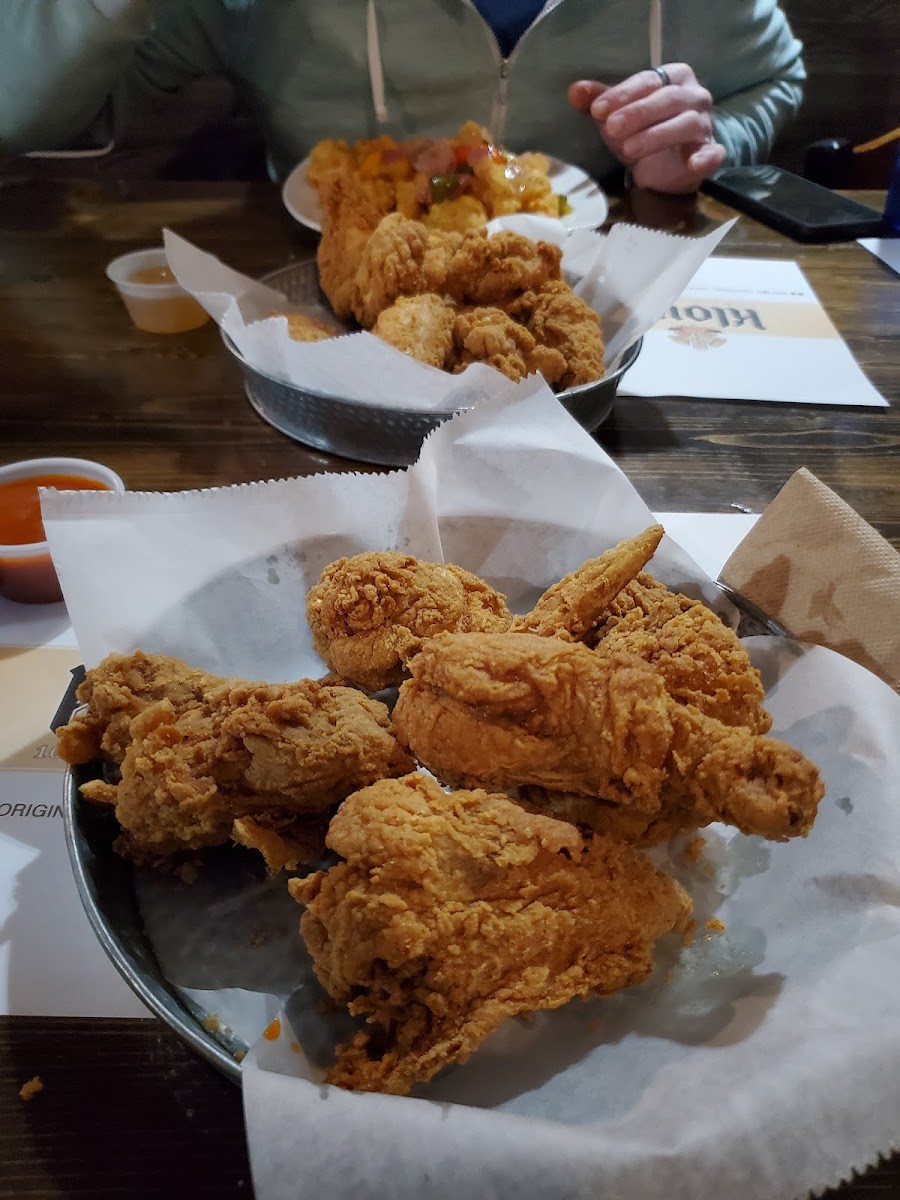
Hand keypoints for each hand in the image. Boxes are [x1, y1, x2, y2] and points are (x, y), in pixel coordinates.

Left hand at [568, 65, 726, 194]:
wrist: (665, 166)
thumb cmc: (642, 130)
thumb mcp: (617, 115)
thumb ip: (599, 101)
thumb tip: (574, 91)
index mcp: (673, 78)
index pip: (648, 81)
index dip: (622, 94)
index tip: (597, 110)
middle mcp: (694, 96)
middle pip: (669, 99)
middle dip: (638, 113)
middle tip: (611, 128)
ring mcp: (704, 125)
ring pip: (686, 124)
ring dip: (657, 135)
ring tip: (628, 149)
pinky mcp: (710, 152)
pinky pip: (713, 153)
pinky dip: (706, 158)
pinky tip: (693, 164)